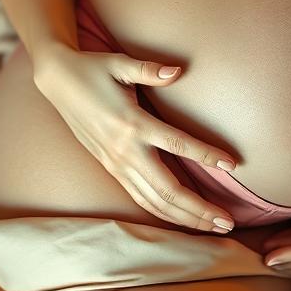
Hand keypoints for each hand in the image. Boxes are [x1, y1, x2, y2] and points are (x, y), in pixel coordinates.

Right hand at [35, 45, 241, 234]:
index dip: (205, 155)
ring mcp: (115, 163)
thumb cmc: (92, 68)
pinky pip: (139, 198)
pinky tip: (180, 220)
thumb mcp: (120, 63)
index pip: (176, 144)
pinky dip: (162, 213)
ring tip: (212, 227)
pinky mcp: (110, 168)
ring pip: (154, 202)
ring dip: (184, 218)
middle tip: (229, 221)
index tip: (232, 164)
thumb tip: (177, 71)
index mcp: (132, 123)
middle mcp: (124, 150)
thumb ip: (149, 69)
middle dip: (199, 209)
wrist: (58, 81)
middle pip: (168, 190)